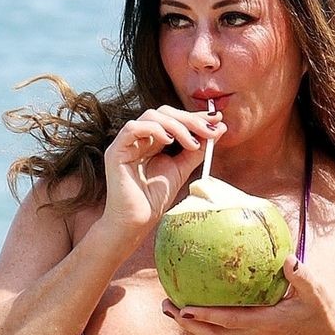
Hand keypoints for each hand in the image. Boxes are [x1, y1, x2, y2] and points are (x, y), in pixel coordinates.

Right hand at [101, 105, 224, 239]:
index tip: (217, 119)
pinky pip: (133, 128)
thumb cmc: (154, 199)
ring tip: (191, 143)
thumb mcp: (182, 170)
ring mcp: (127, 143)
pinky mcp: (116, 151)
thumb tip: (218, 129)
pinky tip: (168, 140)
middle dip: (189, 119)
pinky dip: (153, 129)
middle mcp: (139, 138)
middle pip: (164, 113)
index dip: (195, 116)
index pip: (174, 119)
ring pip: (151, 116)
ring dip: (176, 125)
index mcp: (153, 141)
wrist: (137, 222)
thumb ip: (197, 150)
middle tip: (208, 130)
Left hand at [161, 255, 334, 334]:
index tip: (185, 309)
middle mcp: (253, 330)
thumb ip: (301, 276)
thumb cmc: (321, 313)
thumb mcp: (316, 292)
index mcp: (264, 322)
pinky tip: (196, 301)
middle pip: (212, 333)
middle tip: (166, 306)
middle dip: (188, 323)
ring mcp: (251, 331)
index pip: (229, 320)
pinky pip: (223, 326)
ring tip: (170, 307)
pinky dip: (205, 317)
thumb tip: (286, 258)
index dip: (206, 316)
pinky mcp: (252, 328)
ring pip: (215, 333)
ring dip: (191, 323)